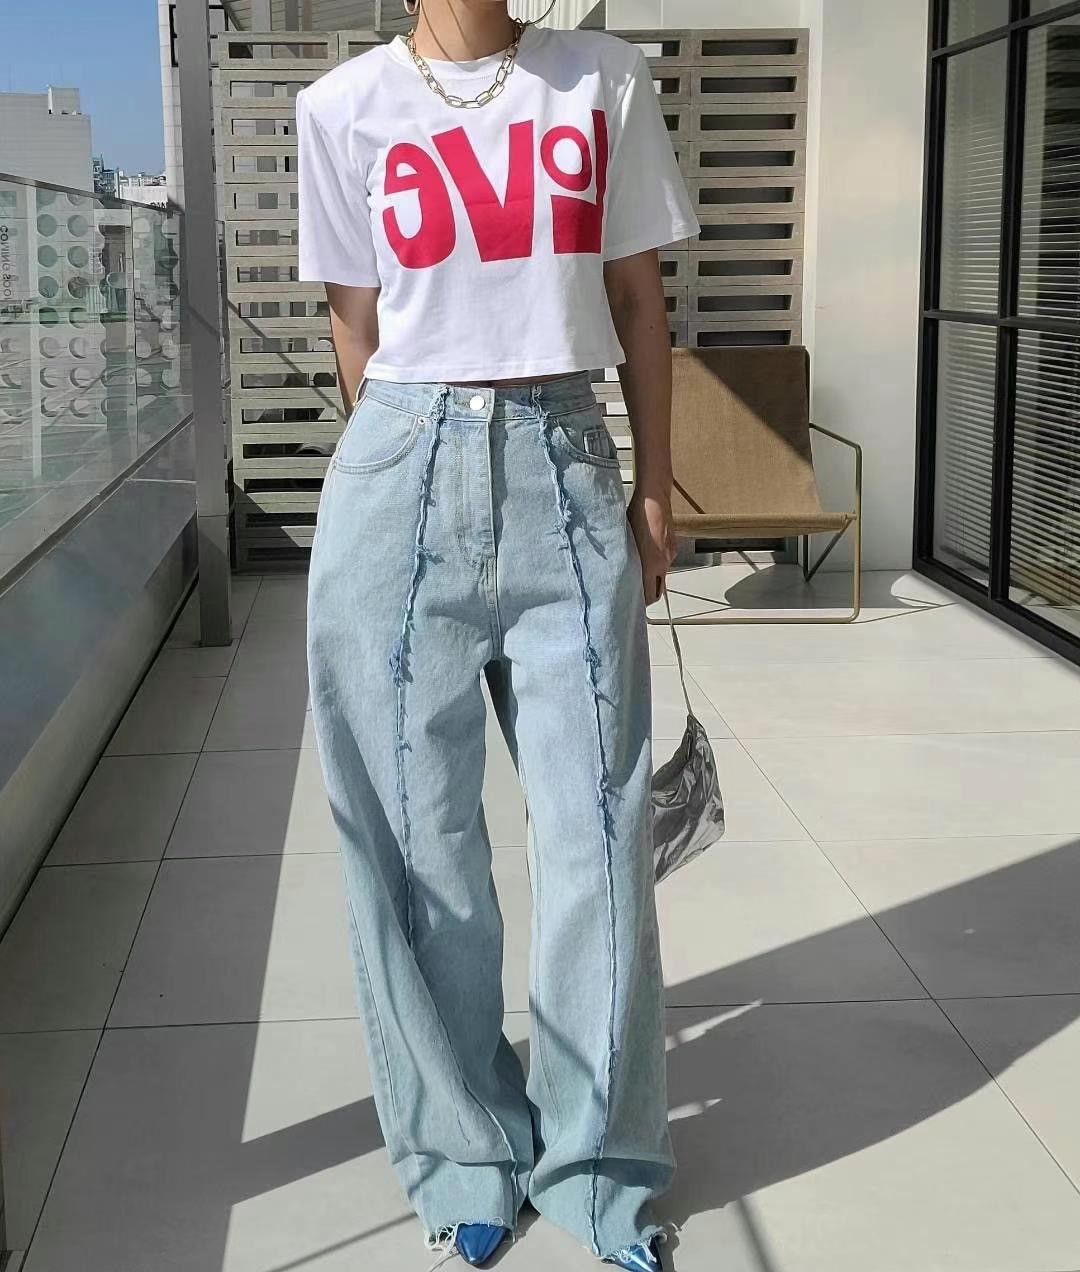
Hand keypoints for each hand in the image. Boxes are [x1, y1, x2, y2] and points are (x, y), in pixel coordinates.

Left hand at [627, 486, 676, 605]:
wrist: (654, 497)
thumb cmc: (637, 514)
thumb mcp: (626, 539)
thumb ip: (627, 560)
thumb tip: (622, 573)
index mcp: (652, 564)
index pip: (651, 595)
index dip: (643, 602)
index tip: (633, 602)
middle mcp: (664, 562)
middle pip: (659, 588)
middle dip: (648, 593)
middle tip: (635, 592)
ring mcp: (670, 553)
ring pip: (661, 573)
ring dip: (652, 575)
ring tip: (637, 568)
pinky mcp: (672, 544)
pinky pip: (664, 560)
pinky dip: (656, 562)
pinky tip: (646, 552)